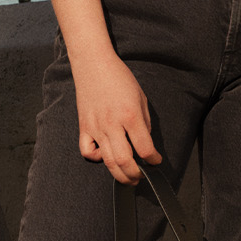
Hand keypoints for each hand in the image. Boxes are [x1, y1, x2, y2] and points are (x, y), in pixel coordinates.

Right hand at [71, 51, 161, 183]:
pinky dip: (96, 158)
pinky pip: (87, 151)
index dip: (153, 159)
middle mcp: (112, 124)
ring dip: (119, 174)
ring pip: (107, 161)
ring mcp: (96, 127)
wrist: (93, 63)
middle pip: (124, 161)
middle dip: (136, 174)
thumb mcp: (141, 97)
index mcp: (130, 115)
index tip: (156, 161)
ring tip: (128, 177)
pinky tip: (104, 156)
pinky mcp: (84, 127)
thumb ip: (144, 122)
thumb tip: (144, 143)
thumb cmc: (119, 77)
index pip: (144, 148)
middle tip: (141, 176)